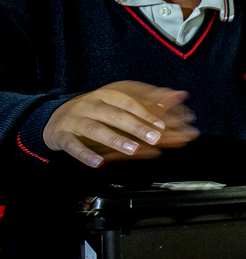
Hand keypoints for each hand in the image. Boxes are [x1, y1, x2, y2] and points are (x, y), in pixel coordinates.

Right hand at [43, 81, 196, 167]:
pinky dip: (85, 154)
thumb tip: (179, 96)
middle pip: (114, 115)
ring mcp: (75, 120)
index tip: (162, 124)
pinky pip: (73, 145)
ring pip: (95, 129)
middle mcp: (90, 105)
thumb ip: (146, 103)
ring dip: (115, 139)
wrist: (54, 118)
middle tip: (155, 137)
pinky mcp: (62, 136)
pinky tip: (98, 163)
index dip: (146, 112)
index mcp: (105, 96)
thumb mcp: (118, 104)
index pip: (128, 102)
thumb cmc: (94, 112)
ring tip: (133, 149)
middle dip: (136, 126)